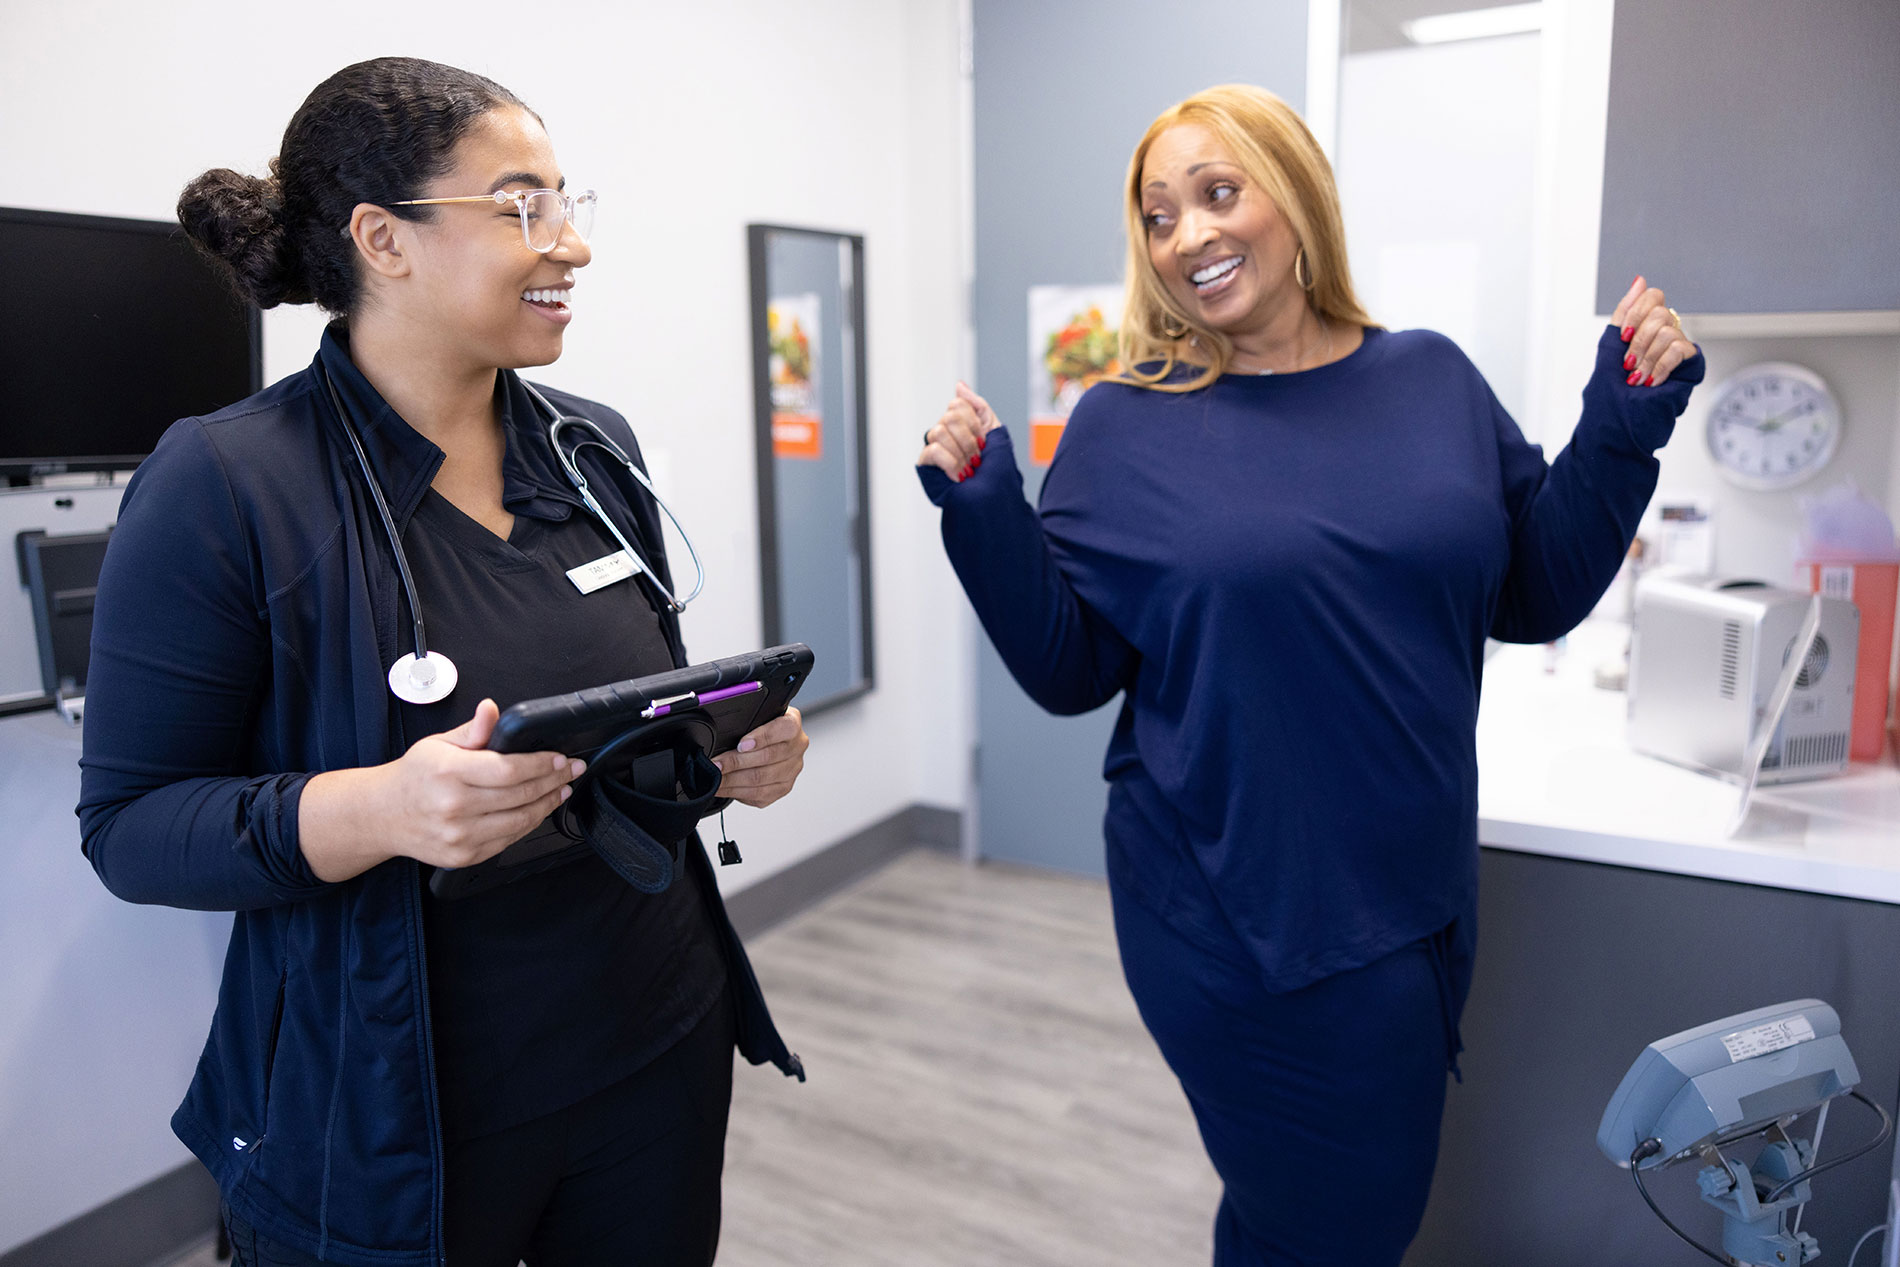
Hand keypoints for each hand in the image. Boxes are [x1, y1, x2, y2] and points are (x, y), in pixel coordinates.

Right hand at [302, 699, 583, 880]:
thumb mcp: (438, 743)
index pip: (510, 769)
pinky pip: (507, 840)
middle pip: (520, 795)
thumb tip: (492, 710)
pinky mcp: (463, 855)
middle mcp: (454, 806)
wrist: (382, 815)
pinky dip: (528, 824)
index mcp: (449, 772)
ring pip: (520, 822)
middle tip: (571, 771)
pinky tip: (538, 809)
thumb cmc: (413, 776)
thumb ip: (473, 730)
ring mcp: (459, 835)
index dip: (542, 764)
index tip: (560, 758)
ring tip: (561, 790)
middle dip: (553, 782)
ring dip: (547, 804)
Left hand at [713, 706, 808, 808]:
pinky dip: (737, 792)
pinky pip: (759, 794)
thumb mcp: (756, 717)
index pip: (781, 730)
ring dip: (733, 781)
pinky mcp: (783, 788)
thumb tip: (721, 732)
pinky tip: (724, 788)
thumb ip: (746, 722)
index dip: (760, 738)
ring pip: (761, 779)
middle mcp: (797, 747)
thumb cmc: (760, 729)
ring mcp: (792, 770)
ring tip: (716, 778)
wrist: (770, 743)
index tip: (740, 745)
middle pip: (767, 758)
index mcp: (792, 724)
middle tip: (717, 765)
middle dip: (736, 763)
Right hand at [918, 382, 1001, 481]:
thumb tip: (959, 385)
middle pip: (949, 416)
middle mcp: (946, 431)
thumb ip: (978, 406)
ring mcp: (934, 446)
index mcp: (962, 423)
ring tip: (968, 469)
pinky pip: (933, 450)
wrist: (995, 496)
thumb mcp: (995, 431)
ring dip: (961, 453)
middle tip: (977, 458)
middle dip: (969, 440)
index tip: (983, 442)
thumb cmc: (996, 469)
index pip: (957, 404)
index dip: (974, 423)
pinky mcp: (926, 464)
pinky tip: (958, 476)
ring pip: (939, 431)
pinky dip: (951, 463)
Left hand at [1611, 275, 1696, 386]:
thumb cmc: (1615, 381)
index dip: (1636, 313)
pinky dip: (1660, 367)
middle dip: (1638, 342)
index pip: (1653, 296)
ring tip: (1637, 377)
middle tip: (1628, 363)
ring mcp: (1679, 343)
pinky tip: (1651, 380)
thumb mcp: (1612, 343)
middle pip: (1660, 314)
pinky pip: (1678, 350)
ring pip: (1667, 332)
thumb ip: (1625, 311)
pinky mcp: (1690, 360)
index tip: (1624, 336)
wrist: (1620, 412)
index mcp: (1647, 321)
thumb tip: (1640, 280)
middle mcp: (1666, 328)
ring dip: (1647, 359)